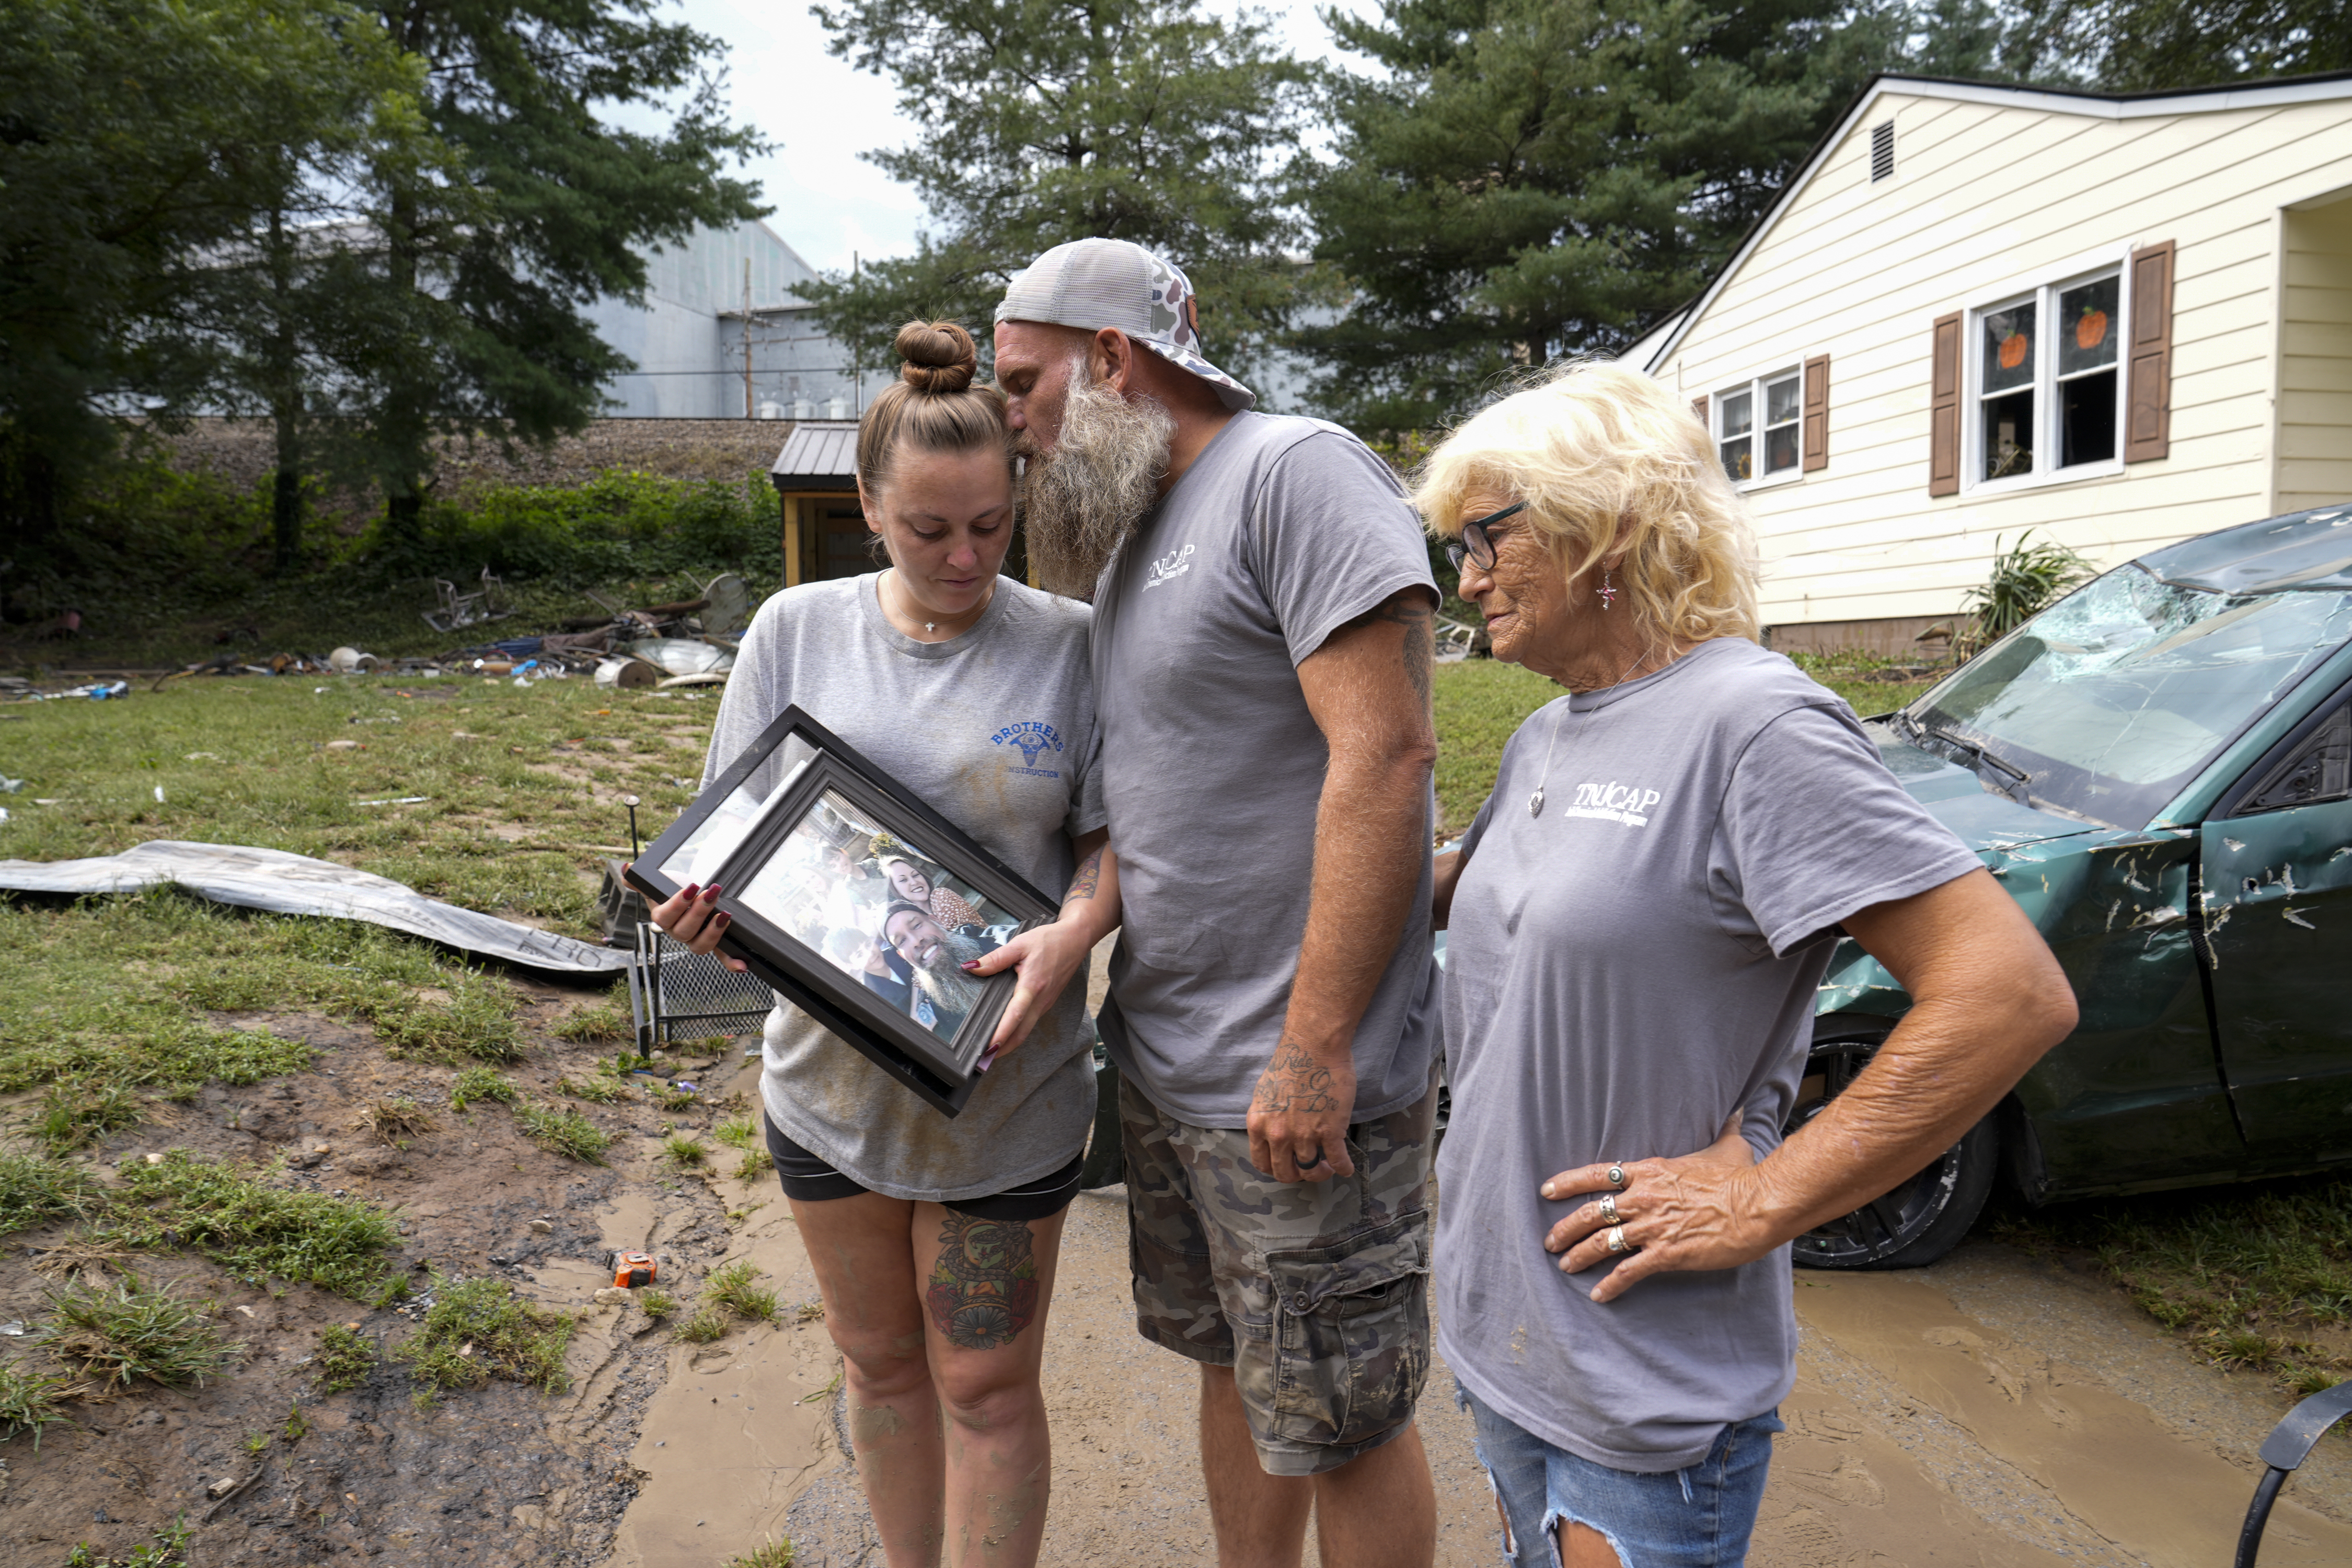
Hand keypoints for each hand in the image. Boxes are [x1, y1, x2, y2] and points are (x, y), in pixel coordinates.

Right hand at [641, 870, 746, 972]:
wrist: (690, 891)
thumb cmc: (672, 888)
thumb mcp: (658, 882)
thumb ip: (642, 880)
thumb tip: (627, 869)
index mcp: (664, 918)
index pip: (665, 916)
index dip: (677, 905)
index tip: (691, 889)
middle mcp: (678, 931)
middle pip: (684, 931)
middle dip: (698, 913)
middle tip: (711, 895)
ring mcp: (695, 938)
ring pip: (700, 945)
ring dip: (713, 933)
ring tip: (724, 916)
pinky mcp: (713, 942)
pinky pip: (720, 956)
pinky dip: (731, 962)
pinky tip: (742, 966)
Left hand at [965, 917, 1094, 1059]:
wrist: (1076, 940)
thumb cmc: (1049, 941)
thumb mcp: (1019, 944)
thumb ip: (995, 959)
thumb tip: (972, 968)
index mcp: (1032, 986)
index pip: (1014, 1016)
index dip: (1001, 1034)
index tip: (988, 1048)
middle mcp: (1040, 1000)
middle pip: (1021, 1034)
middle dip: (1003, 1050)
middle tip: (983, 1061)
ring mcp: (1045, 1004)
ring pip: (1026, 1031)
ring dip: (1010, 1044)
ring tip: (991, 1052)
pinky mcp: (1046, 1003)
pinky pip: (1031, 1022)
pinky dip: (1017, 1033)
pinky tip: (1006, 1033)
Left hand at [1247, 1043, 1357, 1183]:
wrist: (1314, 1047)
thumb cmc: (1291, 1063)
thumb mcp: (1265, 1094)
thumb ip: (1267, 1117)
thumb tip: (1272, 1131)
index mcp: (1259, 1124)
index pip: (1262, 1163)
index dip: (1276, 1169)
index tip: (1287, 1166)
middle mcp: (1278, 1134)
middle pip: (1285, 1173)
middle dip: (1298, 1176)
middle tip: (1308, 1170)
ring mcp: (1304, 1135)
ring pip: (1311, 1169)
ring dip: (1321, 1172)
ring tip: (1328, 1165)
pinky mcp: (1330, 1131)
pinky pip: (1338, 1161)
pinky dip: (1344, 1168)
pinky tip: (1347, 1168)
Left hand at [1539, 1115, 1767, 1303]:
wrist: (1758, 1205)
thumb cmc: (1743, 1176)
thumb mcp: (1728, 1147)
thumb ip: (1725, 1129)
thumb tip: (1737, 1113)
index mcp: (1651, 1171)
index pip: (1598, 1173)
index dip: (1568, 1182)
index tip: (1546, 1190)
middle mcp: (1643, 1198)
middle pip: (1590, 1212)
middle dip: (1565, 1228)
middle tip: (1550, 1242)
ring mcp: (1652, 1226)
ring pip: (1602, 1243)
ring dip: (1580, 1257)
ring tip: (1566, 1267)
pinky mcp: (1666, 1254)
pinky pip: (1628, 1271)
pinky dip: (1610, 1284)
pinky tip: (1599, 1295)